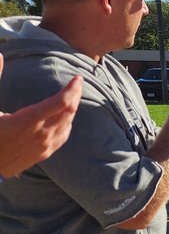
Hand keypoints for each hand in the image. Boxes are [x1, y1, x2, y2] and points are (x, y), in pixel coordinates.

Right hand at [0, 56, 82, 176]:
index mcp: (26, 121)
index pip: (60, 102)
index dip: (72, 89)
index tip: (78, 78)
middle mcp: (39, 134)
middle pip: (68, 111)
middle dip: (75, 95)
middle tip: (77, 83)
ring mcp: (43, 146)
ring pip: (68, 124)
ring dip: (72, 109)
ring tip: (71, 97)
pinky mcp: (43, 154)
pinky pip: (63, 136)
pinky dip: (67, 123)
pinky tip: (65, 119)